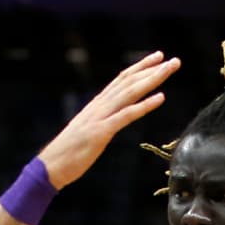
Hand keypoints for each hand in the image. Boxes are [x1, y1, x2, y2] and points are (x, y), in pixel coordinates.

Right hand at [37, 51, 180, 187]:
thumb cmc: (68, 153)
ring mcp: (99, 117)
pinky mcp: (100, 132)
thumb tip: (112, 118)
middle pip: (129, 82)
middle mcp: (99, 106)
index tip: (157, 58)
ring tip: (169, 70)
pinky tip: (161, 98)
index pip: (121, 80)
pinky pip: (126, 115)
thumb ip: (101, 121)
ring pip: (130, 93)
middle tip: (174, 60)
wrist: (50, 166)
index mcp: (97, 105)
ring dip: (152, 80)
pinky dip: (144, 105)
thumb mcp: (88, 132)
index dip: (140, 67)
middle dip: (152, 70)